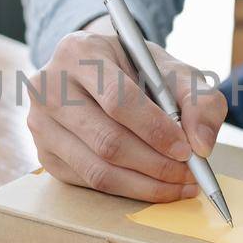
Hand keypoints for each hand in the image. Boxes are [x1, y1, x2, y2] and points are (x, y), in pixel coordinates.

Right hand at [26, 16, 227, 201]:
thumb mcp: (176, 72)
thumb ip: (200, 101)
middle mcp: (49, 86)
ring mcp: (40, 123)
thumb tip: (202, 145)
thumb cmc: (140, 71)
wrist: (105, 73)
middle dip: (156, 165)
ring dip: (145, 185)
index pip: (117, 99)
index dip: (155, 130)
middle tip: (189, 175)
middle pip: (106, 140)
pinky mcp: (44, 154)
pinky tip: (153, 184)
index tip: (187, 150)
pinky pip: (88, 183)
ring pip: (97, 169)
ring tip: (178, 184)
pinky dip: (127, 190)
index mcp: (79, 52)